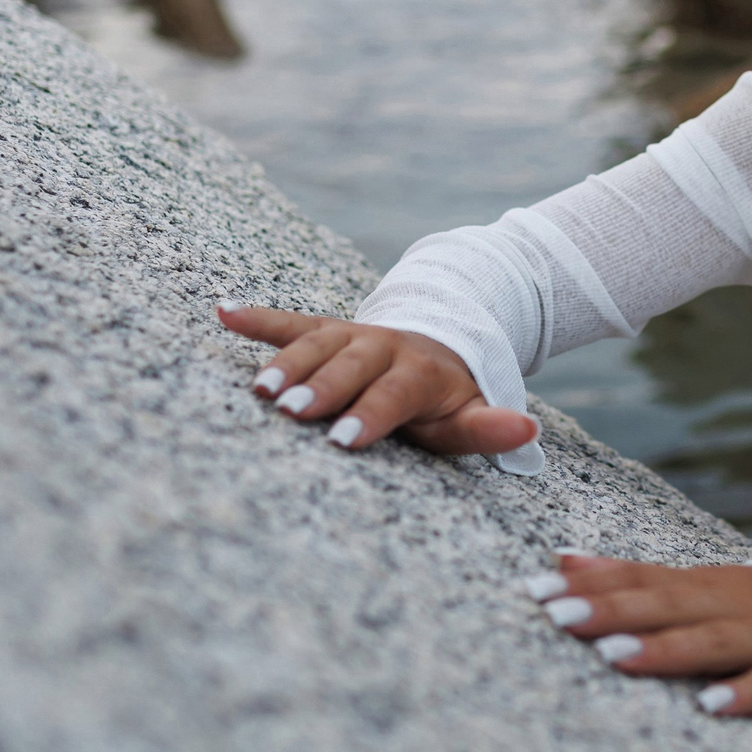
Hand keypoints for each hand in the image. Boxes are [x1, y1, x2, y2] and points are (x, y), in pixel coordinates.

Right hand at [218, 305, 539, 456]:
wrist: (437, 339)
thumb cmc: (446, 397)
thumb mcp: (469, 415)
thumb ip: (490, 428)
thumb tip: (527, 431)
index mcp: (419, 371)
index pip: (394, 393)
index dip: (370, 414)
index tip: (344, 439)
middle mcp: (382, 346)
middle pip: (351, 365)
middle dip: (323, 387)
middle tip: (292, 411)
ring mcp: (350, 334)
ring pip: (317, 344)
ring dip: (286, 362)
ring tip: (259, 389)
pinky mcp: (324, 329)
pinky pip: (290, 322)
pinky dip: (258, 318)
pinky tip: (223, 312)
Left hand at [526, 553, 751, 716]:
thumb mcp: (707, 588)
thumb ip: (639, 577)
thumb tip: (564, 559)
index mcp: (709, 583)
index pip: (643, 577)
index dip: (592, 582)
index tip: (538, 588)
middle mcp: (736, 603)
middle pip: (668, 604)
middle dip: (612, 610)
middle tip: (558, 616)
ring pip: (712, 641)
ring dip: (663, 649)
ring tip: (613, 659)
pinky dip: (744, 694)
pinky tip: (711, 707)